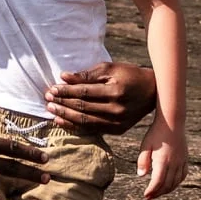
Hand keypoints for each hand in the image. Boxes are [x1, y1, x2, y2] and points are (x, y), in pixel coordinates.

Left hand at [43, 62, 157, 134]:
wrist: (153, 92)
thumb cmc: (130, 75)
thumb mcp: (111, 68)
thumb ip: (87, 74)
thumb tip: (64, 76)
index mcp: (115, 91)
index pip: (84, 92)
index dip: (66, 91)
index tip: (52, 89)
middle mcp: (116, 109)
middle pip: (83, 108)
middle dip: (63, 104)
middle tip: (47, 100)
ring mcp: (117, 122)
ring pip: (85, 121)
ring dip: (66, 117)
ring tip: (52, 112)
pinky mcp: (118, 130)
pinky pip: (93, 129)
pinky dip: (76, 126)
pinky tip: (63, 122)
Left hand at [136, 118, 187, 198]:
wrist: (172, 122)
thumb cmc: (156, 133)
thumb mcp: (145, 145)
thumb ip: (142, 161)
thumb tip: (141, 176)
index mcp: (163, 161)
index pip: (157, 182)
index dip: (152, 191)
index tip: (146, 195)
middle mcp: (174, 164)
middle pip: (167, 185)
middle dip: (158, 193)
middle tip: (150, 197)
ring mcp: (181, 162)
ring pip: (176, 182)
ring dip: (167, 190)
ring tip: (158, 192)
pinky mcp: (185, 159)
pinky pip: (183, 175)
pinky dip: (177, 182)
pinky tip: (171, 184)